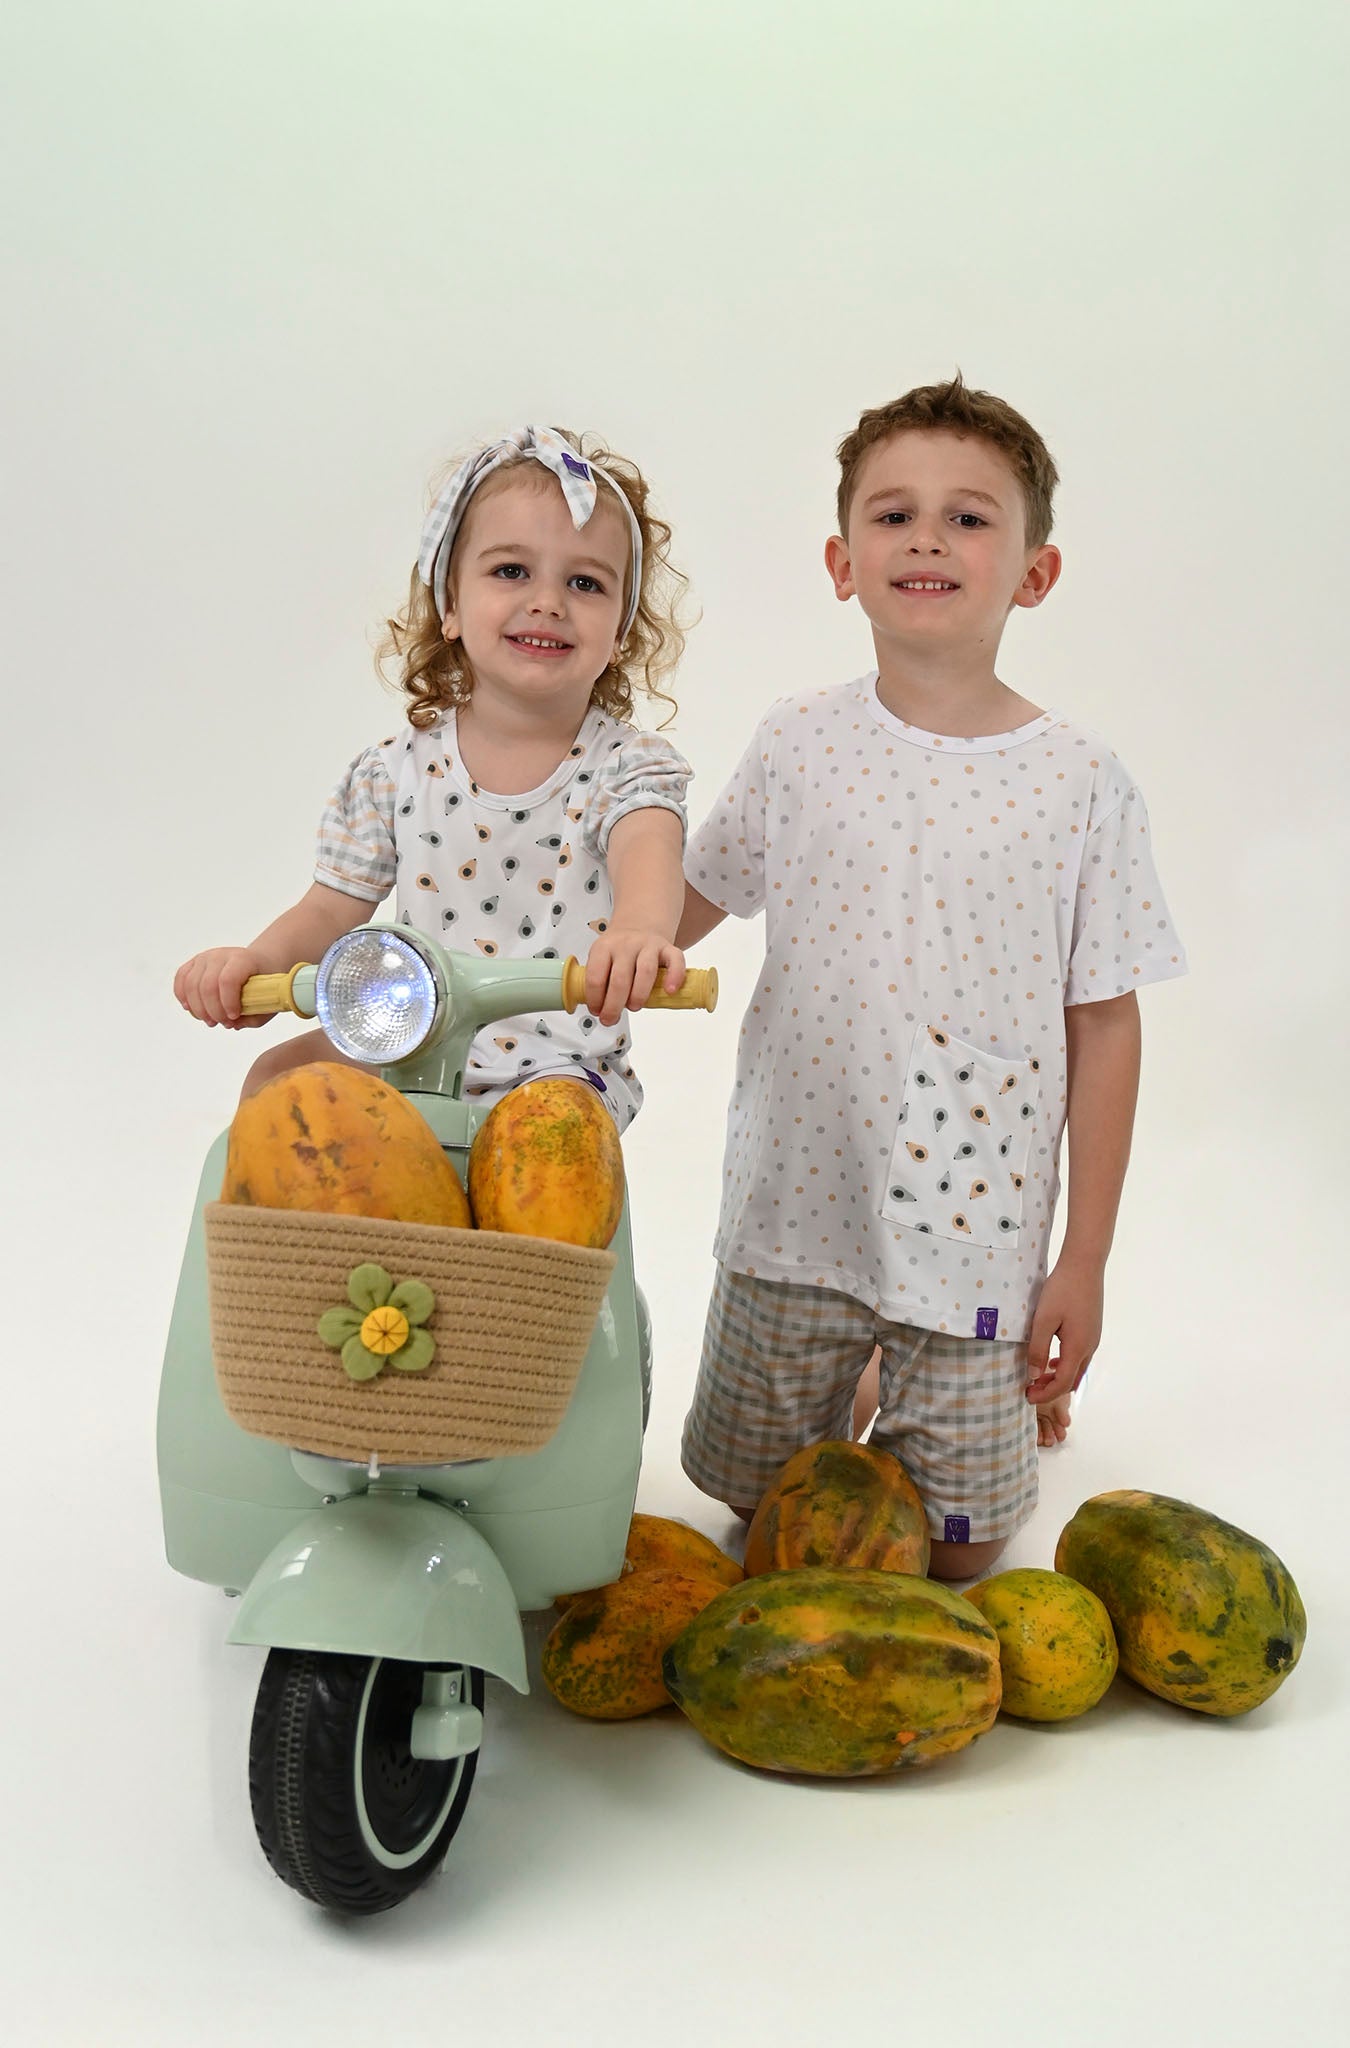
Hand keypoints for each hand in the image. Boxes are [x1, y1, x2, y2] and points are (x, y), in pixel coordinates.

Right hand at [173, 946, 269, 1027]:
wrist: (257, 964)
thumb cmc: (262, 983)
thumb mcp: (267, 1001)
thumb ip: (253, 1016)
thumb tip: (233, 1025)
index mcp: (243, 959)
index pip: (228, 980)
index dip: (228, 1002)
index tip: (234, 1017)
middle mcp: (221, 955)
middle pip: (207, 986)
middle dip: (213, 1011)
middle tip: (224, 1023)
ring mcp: (205, 957)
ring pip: (191, 985)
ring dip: (199, 1009)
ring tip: (211, 1021)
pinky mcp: (194, 963)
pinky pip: (181, 979)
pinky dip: (182, 996)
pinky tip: (190, 1009)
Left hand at [583, 930, 685, 1024]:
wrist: (639, 925)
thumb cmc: (620, 951)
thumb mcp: (602, 958)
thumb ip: (602, 981)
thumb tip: (601, 1011)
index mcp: (604, 948)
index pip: (596, 977)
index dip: (595, 999)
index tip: (597, 1011)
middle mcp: (626, 945)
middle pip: (619, 979)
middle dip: (613, 1005)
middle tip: (611, 1018)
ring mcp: (648, 945)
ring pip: (645, 971)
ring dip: (639, 995)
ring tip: (634, 1007)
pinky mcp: (668, 948)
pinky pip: (675, 960)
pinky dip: (675, 977)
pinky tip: (670, 991)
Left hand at [1025, 1254, 1103, 1409]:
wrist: (1084, 1265)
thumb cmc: (1062, 1290)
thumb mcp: (1043, 1320)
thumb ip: (1038, 1349)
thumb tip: (1035, 1376)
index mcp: (1078, 1348)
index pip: (1063, 1383)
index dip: (1046, 1393)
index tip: (1028, 1396)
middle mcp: (1090, 1347)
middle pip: (1073, 1379)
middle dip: (1052, 1389)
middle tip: (1031, 1389)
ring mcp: (1094, 1338)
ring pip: (1078, 1368)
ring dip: (1059, 1377)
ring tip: (1039, 1377)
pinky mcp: (1092, 1329)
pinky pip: (1080, 1356)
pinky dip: (1066, 1365)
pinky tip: (1053, 1360)